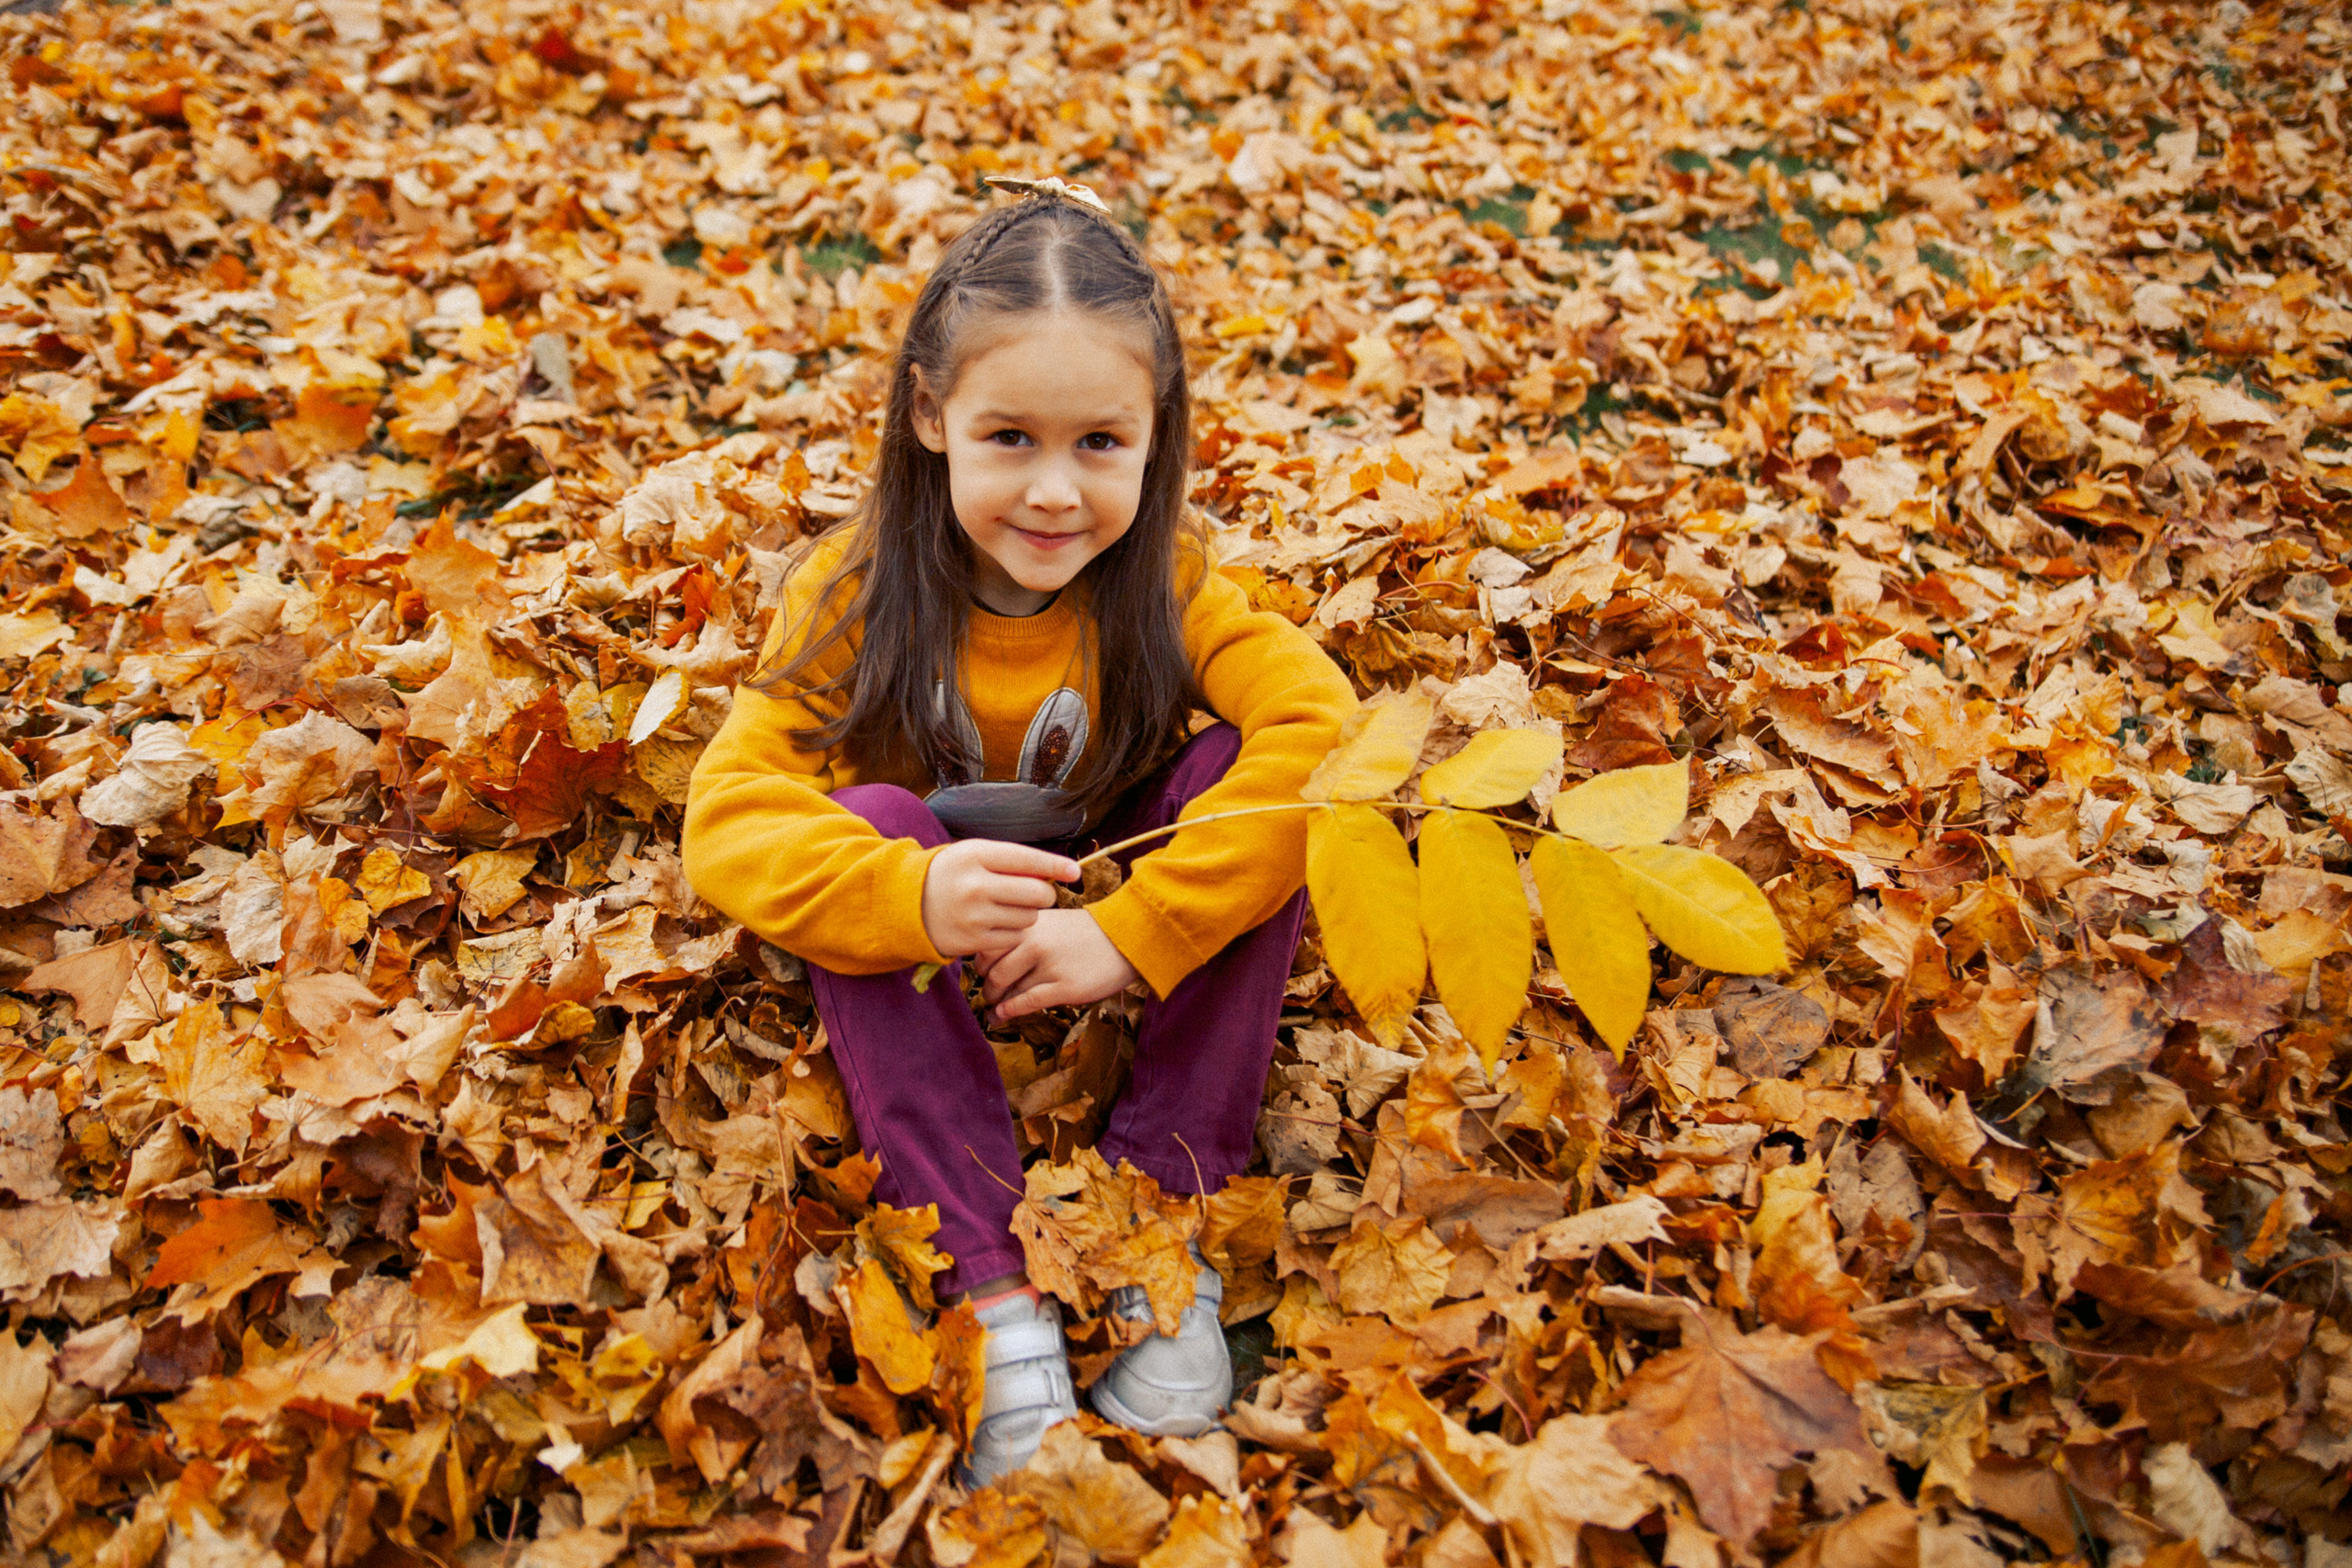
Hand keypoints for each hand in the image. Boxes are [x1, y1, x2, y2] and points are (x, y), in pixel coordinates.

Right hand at [919, 840, 1080, 957]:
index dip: (1056, 865)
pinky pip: (1014, 938)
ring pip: (1029, 918)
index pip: (1027, 859)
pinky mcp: (972, 941)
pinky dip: (1012, 932)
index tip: (1075, 872)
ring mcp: (973, 916)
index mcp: (975, 855)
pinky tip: (997, 923)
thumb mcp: (973, 855)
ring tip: (1007, 907)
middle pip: (1037, 893)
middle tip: (1036, 894)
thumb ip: (1010, 860)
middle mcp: (975, 885)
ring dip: (1027, 914)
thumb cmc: (952, 874)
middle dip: (1044, 894)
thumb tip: (1053, 872)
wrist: (906, 903)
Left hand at [974, 909, 1140, 1024]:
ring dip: (996, 1003)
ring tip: (994, 1011)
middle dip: (987, 988)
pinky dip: (1009, 1011)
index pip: (987, 947)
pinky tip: (1004, 1015)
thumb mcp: (1051, 922)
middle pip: (993, 971)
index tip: (983, 973)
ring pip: (1008, 989)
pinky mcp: (1064, 987)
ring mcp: (1049, 966)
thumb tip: (993, 959)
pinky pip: (1026, 1003)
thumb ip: (1024, 935)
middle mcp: (1034, 942)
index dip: (980, 965)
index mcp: (1029, 924)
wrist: (1126, 939)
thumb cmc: (1087, 933)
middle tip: (988, 995)